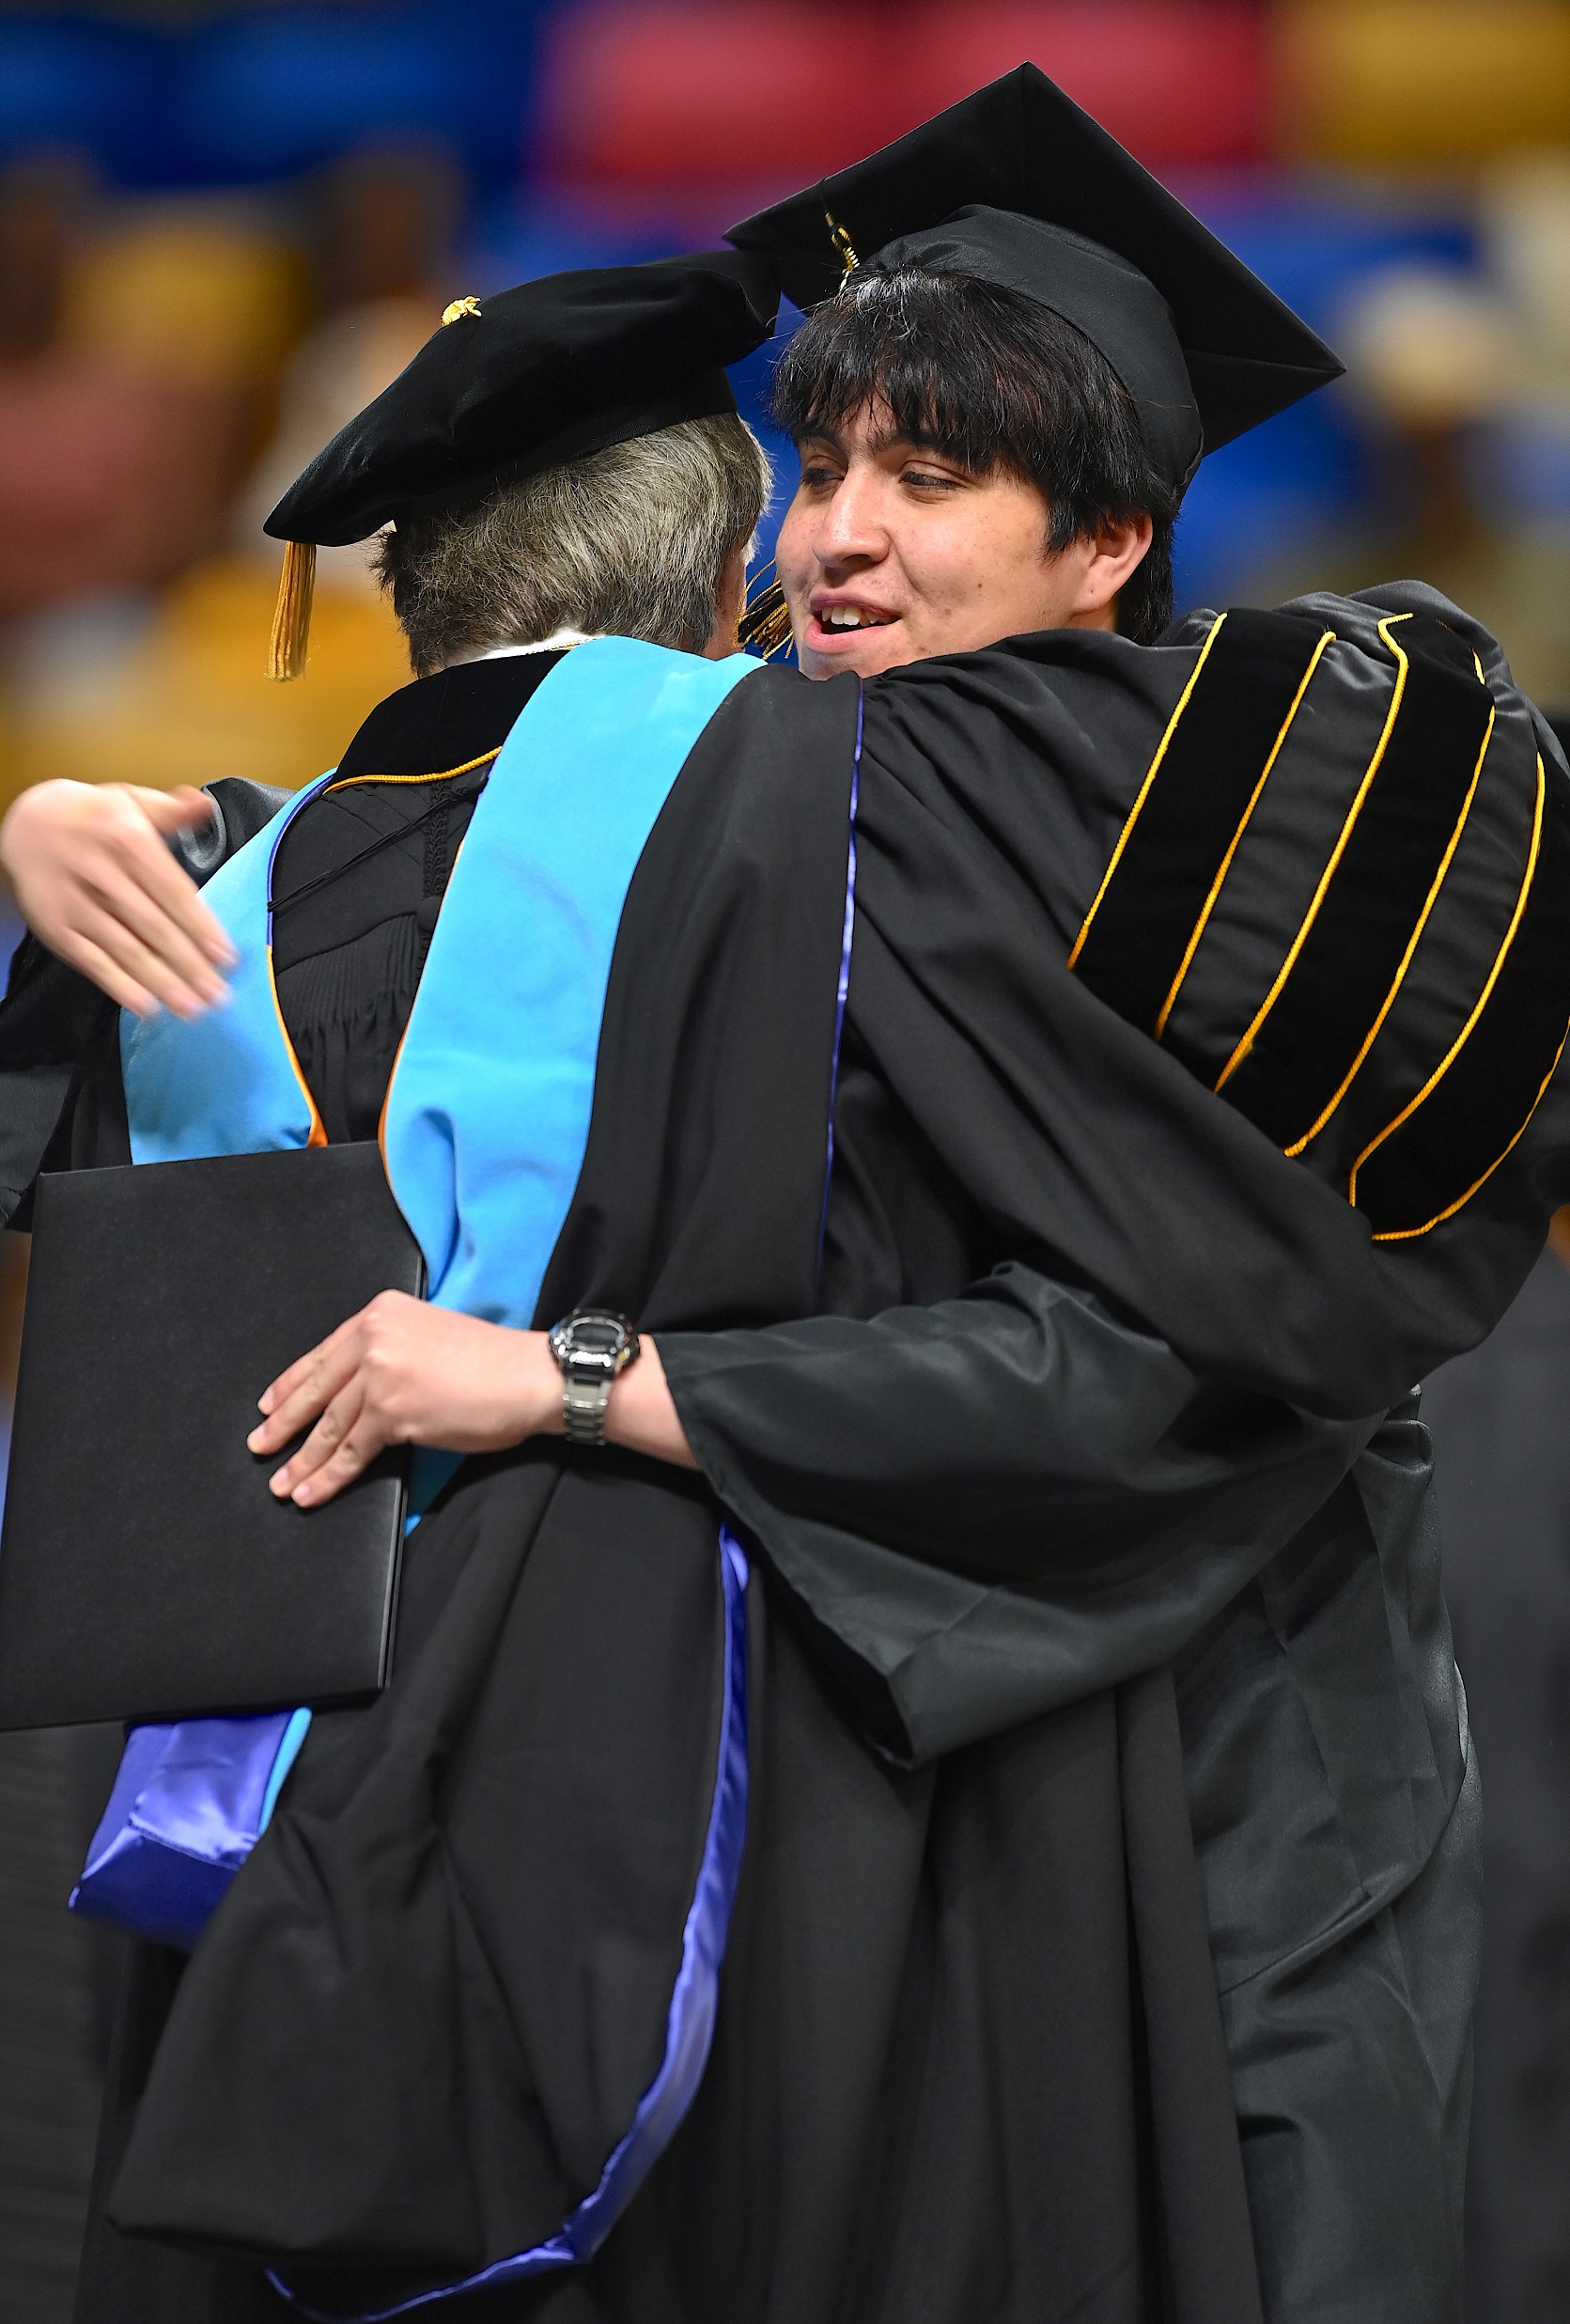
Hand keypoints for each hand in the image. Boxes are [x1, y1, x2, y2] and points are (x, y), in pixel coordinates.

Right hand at [0, 780, 236, 1017]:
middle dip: (188, 964)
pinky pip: (91, 961)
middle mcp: (100, 872)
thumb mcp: (129, 800)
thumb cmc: (91, 817)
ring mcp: (76, 903)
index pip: (171, 890)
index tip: (225, 956)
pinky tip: (146, 1005)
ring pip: (125, 948)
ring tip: (192, 1008)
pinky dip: (118, 986)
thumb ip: (171, 811)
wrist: (25, 824)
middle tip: (217, 994)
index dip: (200, 926)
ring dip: (161, 982)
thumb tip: (203, 806)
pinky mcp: (57, 927)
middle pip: (152, 926)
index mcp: (125, 838)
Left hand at [249, 1294, 696, 1506]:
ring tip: (281, 1484)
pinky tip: (310, 1493)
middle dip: (283, 1424)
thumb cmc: (492, 1362)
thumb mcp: (430, 1335)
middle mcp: (374, 1337)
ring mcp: (380, 1374)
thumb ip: (390, 1352)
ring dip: (301, 1460)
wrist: (529, 1375)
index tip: (268, 1405)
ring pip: (328, 1425)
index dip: (291, 1385)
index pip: (323, 1354)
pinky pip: (350, 1451)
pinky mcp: (392, 1412)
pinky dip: (327, 1476)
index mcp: (380, 1313)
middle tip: (259, 1447)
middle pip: (317, 1389)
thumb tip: (358, 1390)